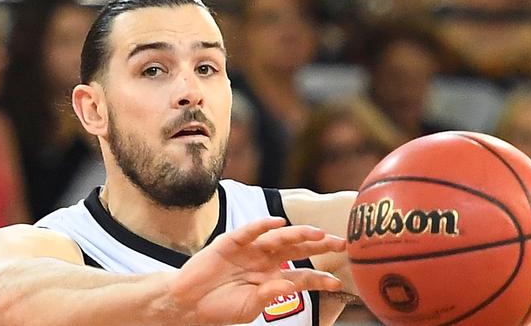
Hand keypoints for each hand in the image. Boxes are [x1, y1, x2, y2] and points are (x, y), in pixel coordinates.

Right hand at [169, 217, 345, 324]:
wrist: (189, 302)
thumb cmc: (221, 307)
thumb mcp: (250, 307)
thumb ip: (270, 295)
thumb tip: (292, 285)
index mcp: (273, 277)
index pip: (302, 274)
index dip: (320, 277)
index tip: (337, 283)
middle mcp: (265, 260)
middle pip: (298, 248)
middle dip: (320, 245)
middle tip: (341, 243)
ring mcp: (250, 249)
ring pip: (279, 238)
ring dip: (299, 234)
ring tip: (318, 233)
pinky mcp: (231, 242)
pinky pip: (250, 231)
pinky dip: (263, 226)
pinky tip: (278, 223)